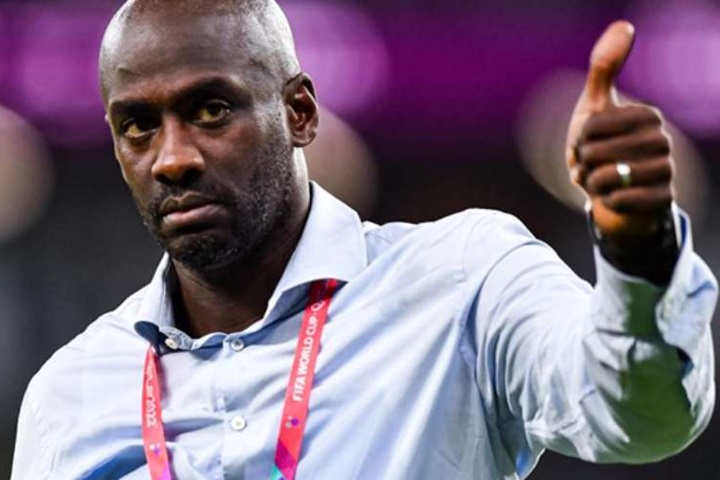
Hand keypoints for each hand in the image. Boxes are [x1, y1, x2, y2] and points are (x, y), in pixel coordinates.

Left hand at [566, 21, 673, 240]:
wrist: (613, 194)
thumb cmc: (603, 147)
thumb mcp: (596, 107)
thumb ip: (604, 68)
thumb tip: (624, 24)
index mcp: (647, 116)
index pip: (591, 127)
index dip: (579, 140)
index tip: (588, 144)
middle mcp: (662, 141)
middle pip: (596, 152)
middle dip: (583, 163)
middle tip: (592, 166)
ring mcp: (666, 171)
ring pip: (609, 178)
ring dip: (593, 184)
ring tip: (601, 182)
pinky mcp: (662, 200)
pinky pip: (622, 201)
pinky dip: (606, 202)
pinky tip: (612, 198)